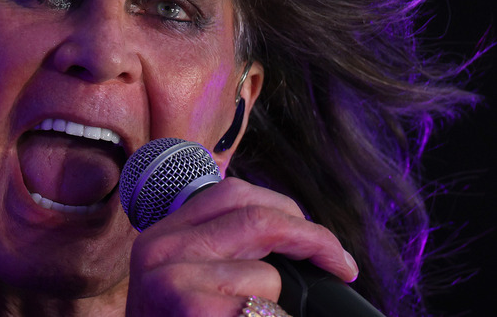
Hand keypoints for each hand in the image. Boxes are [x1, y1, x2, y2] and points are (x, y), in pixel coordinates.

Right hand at [125, 177, 357, 315]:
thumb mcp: (183, 283)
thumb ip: (218, 250)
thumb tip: (289, 230)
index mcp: (160, 236)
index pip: (231, 193)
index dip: (285, 208)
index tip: (316, 236)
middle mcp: (159, 249)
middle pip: (258, 218)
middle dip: (313, 239)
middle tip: (340, 264)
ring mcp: (172, 279)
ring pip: (266, 273)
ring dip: (280, 304)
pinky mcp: (191, 309)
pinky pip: (263, 307)